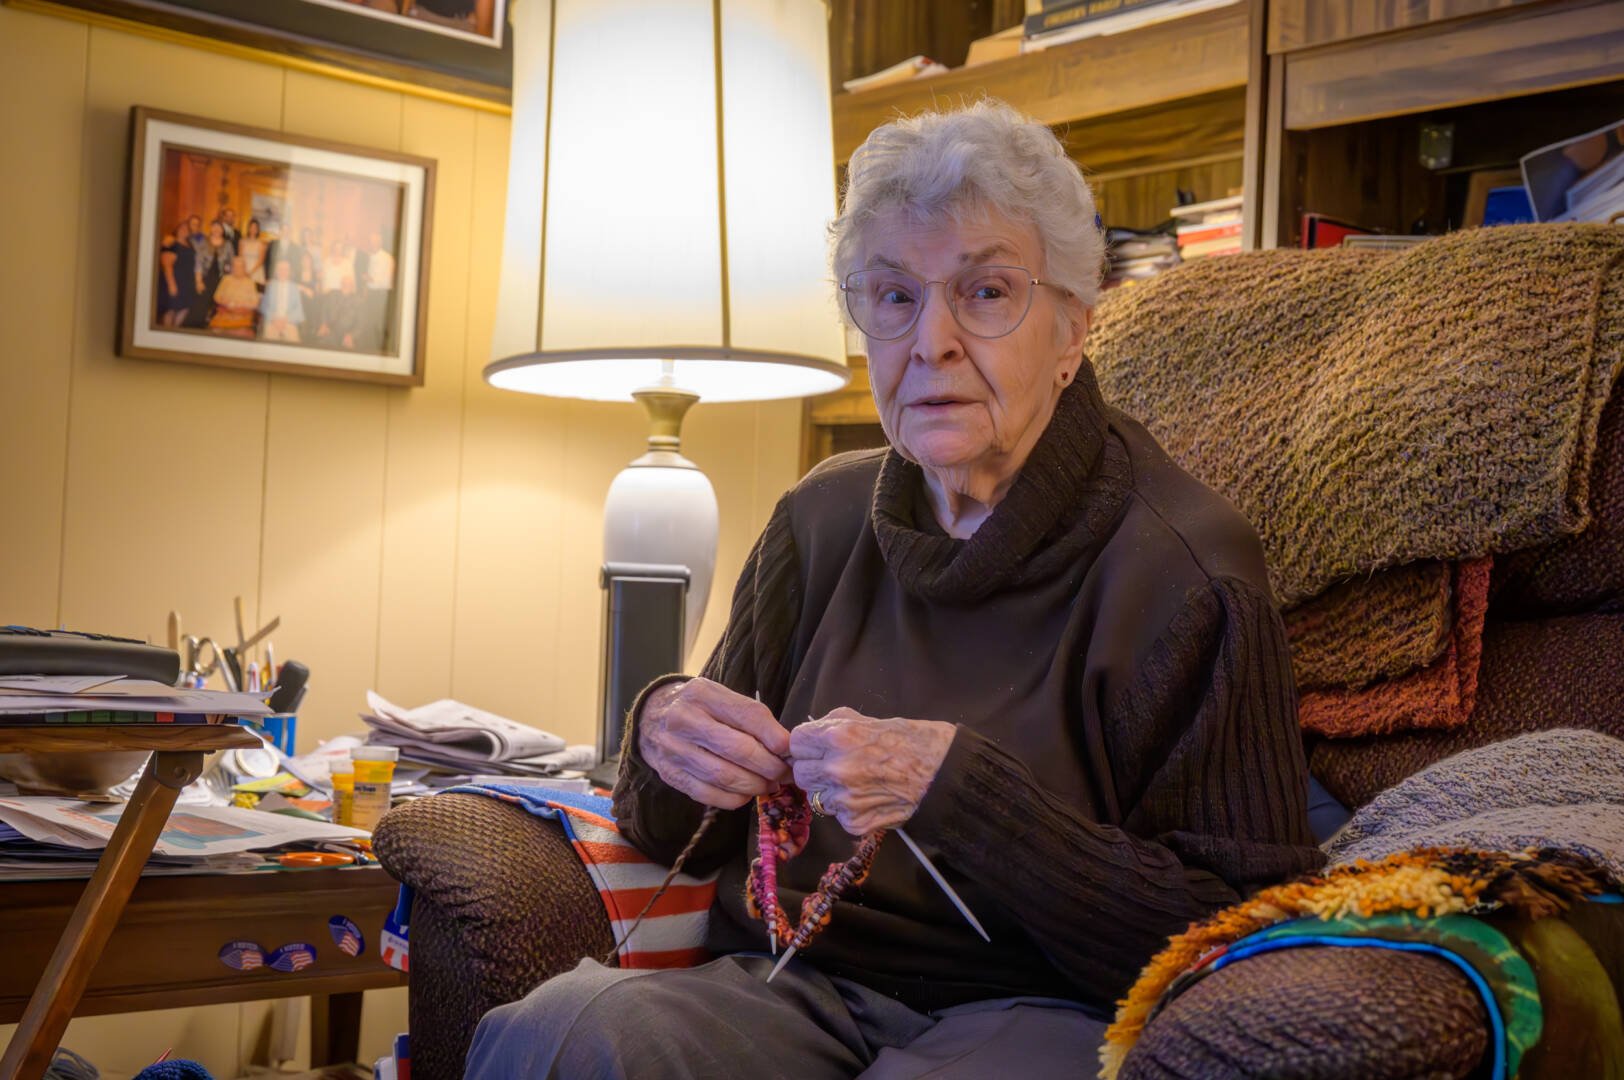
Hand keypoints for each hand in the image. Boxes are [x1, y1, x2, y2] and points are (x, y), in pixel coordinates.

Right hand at [638, 678, 792, 809]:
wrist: (650, 717)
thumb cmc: (697, 707)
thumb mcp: (720, 697)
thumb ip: (750, 716)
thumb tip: (786, 747)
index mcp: (703, 694)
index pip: (747, 715)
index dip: (774, 735)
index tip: (790, 749)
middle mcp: (684, 720)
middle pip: (739, 750)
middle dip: (770, 766)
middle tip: (785, 772)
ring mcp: (674, 750)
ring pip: (725, 776)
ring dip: (755, 785)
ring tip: (770, 784)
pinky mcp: (670, 775)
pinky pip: (709, 794)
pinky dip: (735, 799)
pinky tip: (746, 793)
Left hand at [789, 709, 955, 835]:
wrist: (944, 774)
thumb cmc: (914, 742)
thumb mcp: (871, 720)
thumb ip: (837, 723)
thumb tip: (814, 729)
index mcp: (838, 736)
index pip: (796, 742)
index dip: (806, 745)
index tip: (816, 748)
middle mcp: (836, 768)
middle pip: (800, 773)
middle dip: (814, 769)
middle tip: (834, 767)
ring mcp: (844, 799)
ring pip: (817, 797)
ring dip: (830, 792)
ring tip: (856, 783)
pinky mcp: (855, 822)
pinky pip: (838, 817)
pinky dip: (849, 811)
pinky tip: (869, 798)